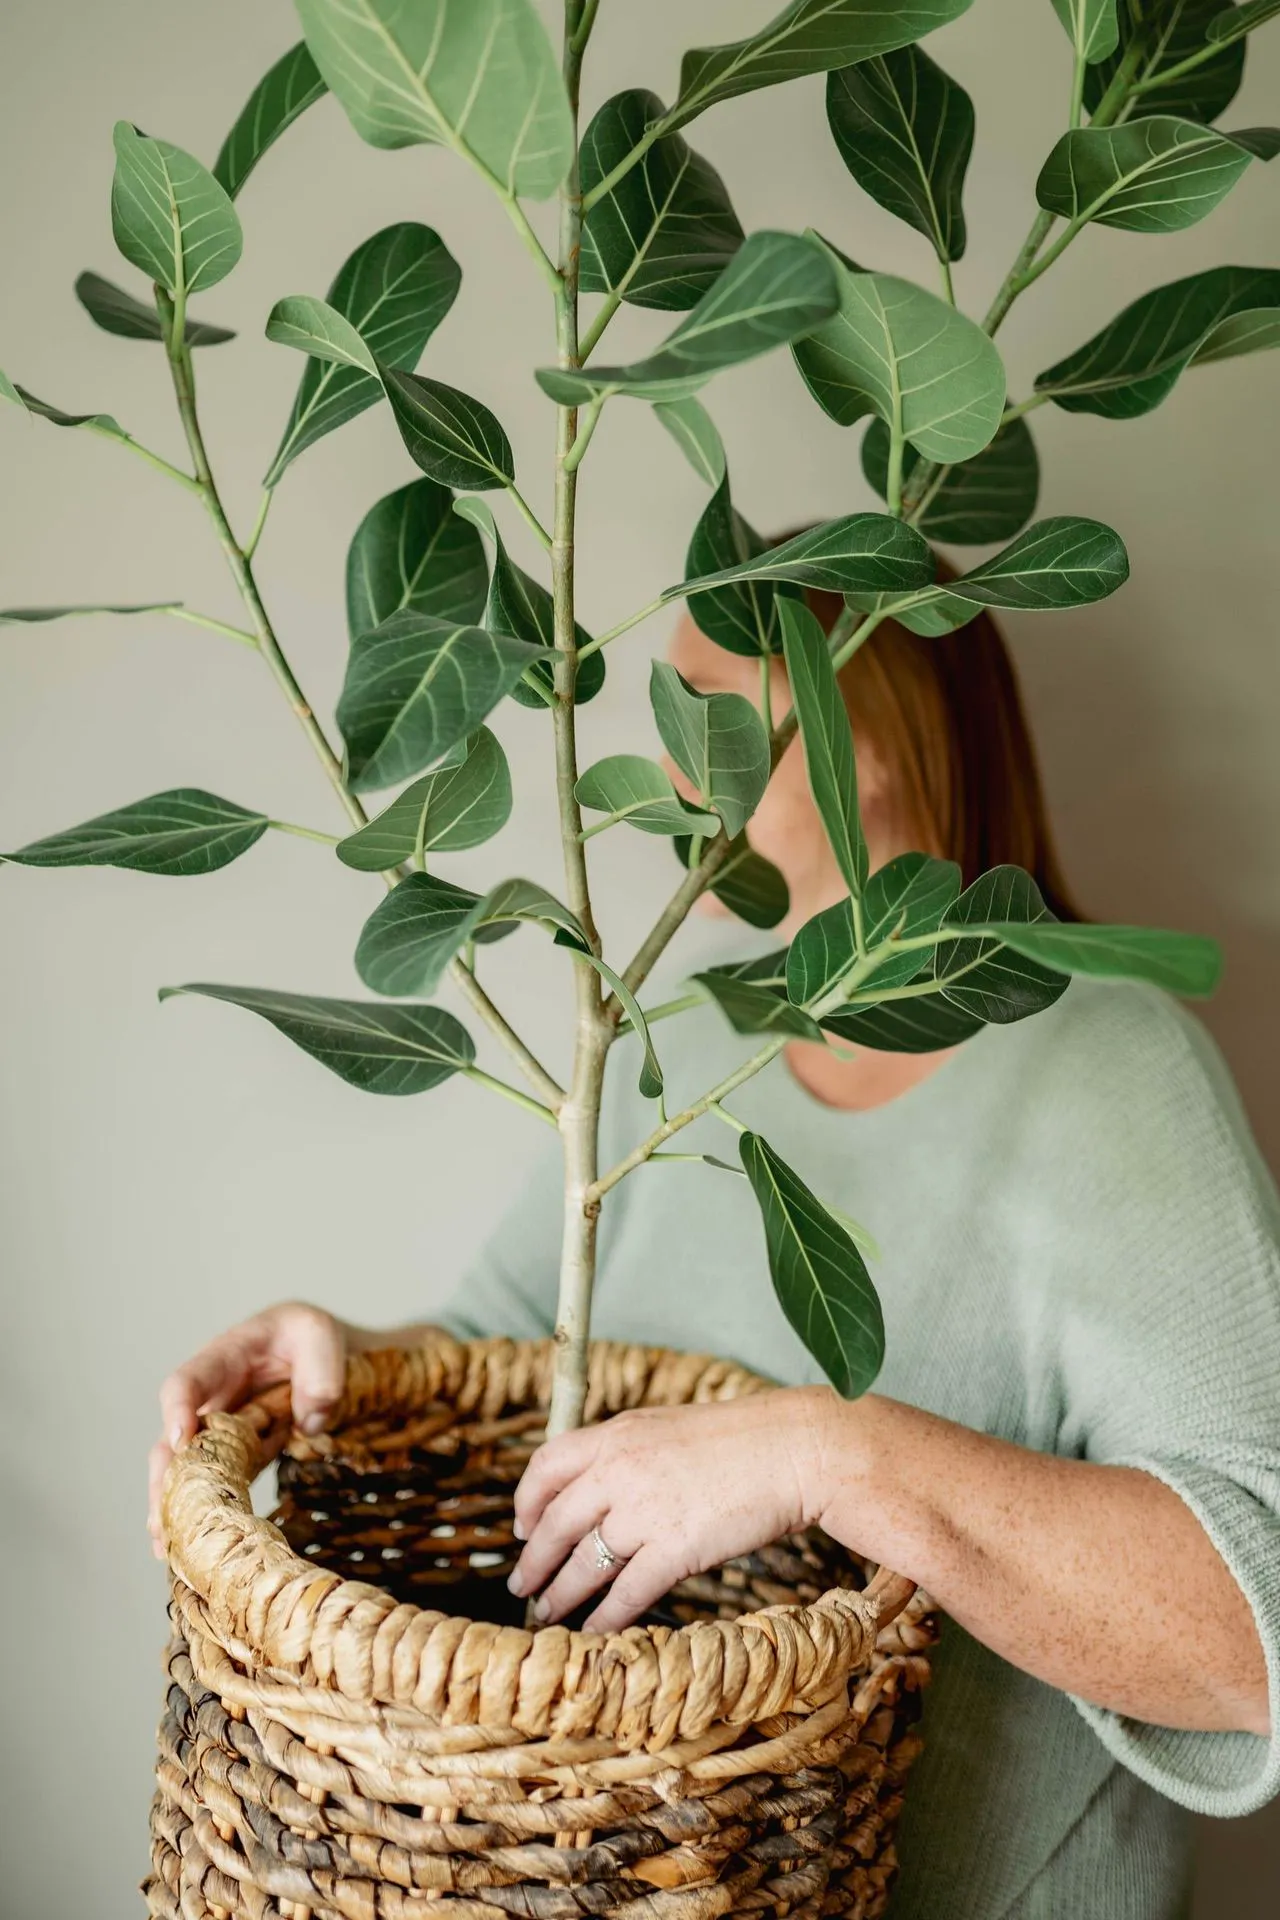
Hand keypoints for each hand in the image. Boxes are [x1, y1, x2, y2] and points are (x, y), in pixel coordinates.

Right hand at [147, 1301, 357, 1555]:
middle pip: (171, 1439)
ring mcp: (219, 1430)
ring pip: (183, 1470)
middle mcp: (210, 1399)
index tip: (181, 1442)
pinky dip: (199, 1514)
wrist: (324, 1354)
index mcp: (224, 1358)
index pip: (188, 1382)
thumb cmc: (311, 1336)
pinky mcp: (235, 1456)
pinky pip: (211, 1485)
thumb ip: (319, 1372)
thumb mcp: (319, 1334)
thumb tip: (309, 1423)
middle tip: (162, 1517)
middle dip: (164, 1478)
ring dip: (173, 1507)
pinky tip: (186, 1548)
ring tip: (166, 1546)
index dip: (178, 1410)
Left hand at [508, 1386, 837, 1632]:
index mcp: (616, 1435)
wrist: (792, 1450)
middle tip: (521, 1584)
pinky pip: (625, 1593)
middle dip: (534, 1560)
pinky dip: (604, 1618)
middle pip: (556, 1523)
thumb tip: (596, 1483)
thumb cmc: (738, 1438)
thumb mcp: (667, 1426)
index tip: (521, 1526)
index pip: (547, 1465)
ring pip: (583, 1564)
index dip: (527, 1500)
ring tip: (547, 1614)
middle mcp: (619, 1470)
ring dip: (560, 1594)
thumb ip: (626, 1451)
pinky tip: (593, 1632)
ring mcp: (644, 1512)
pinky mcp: (674, 1550)